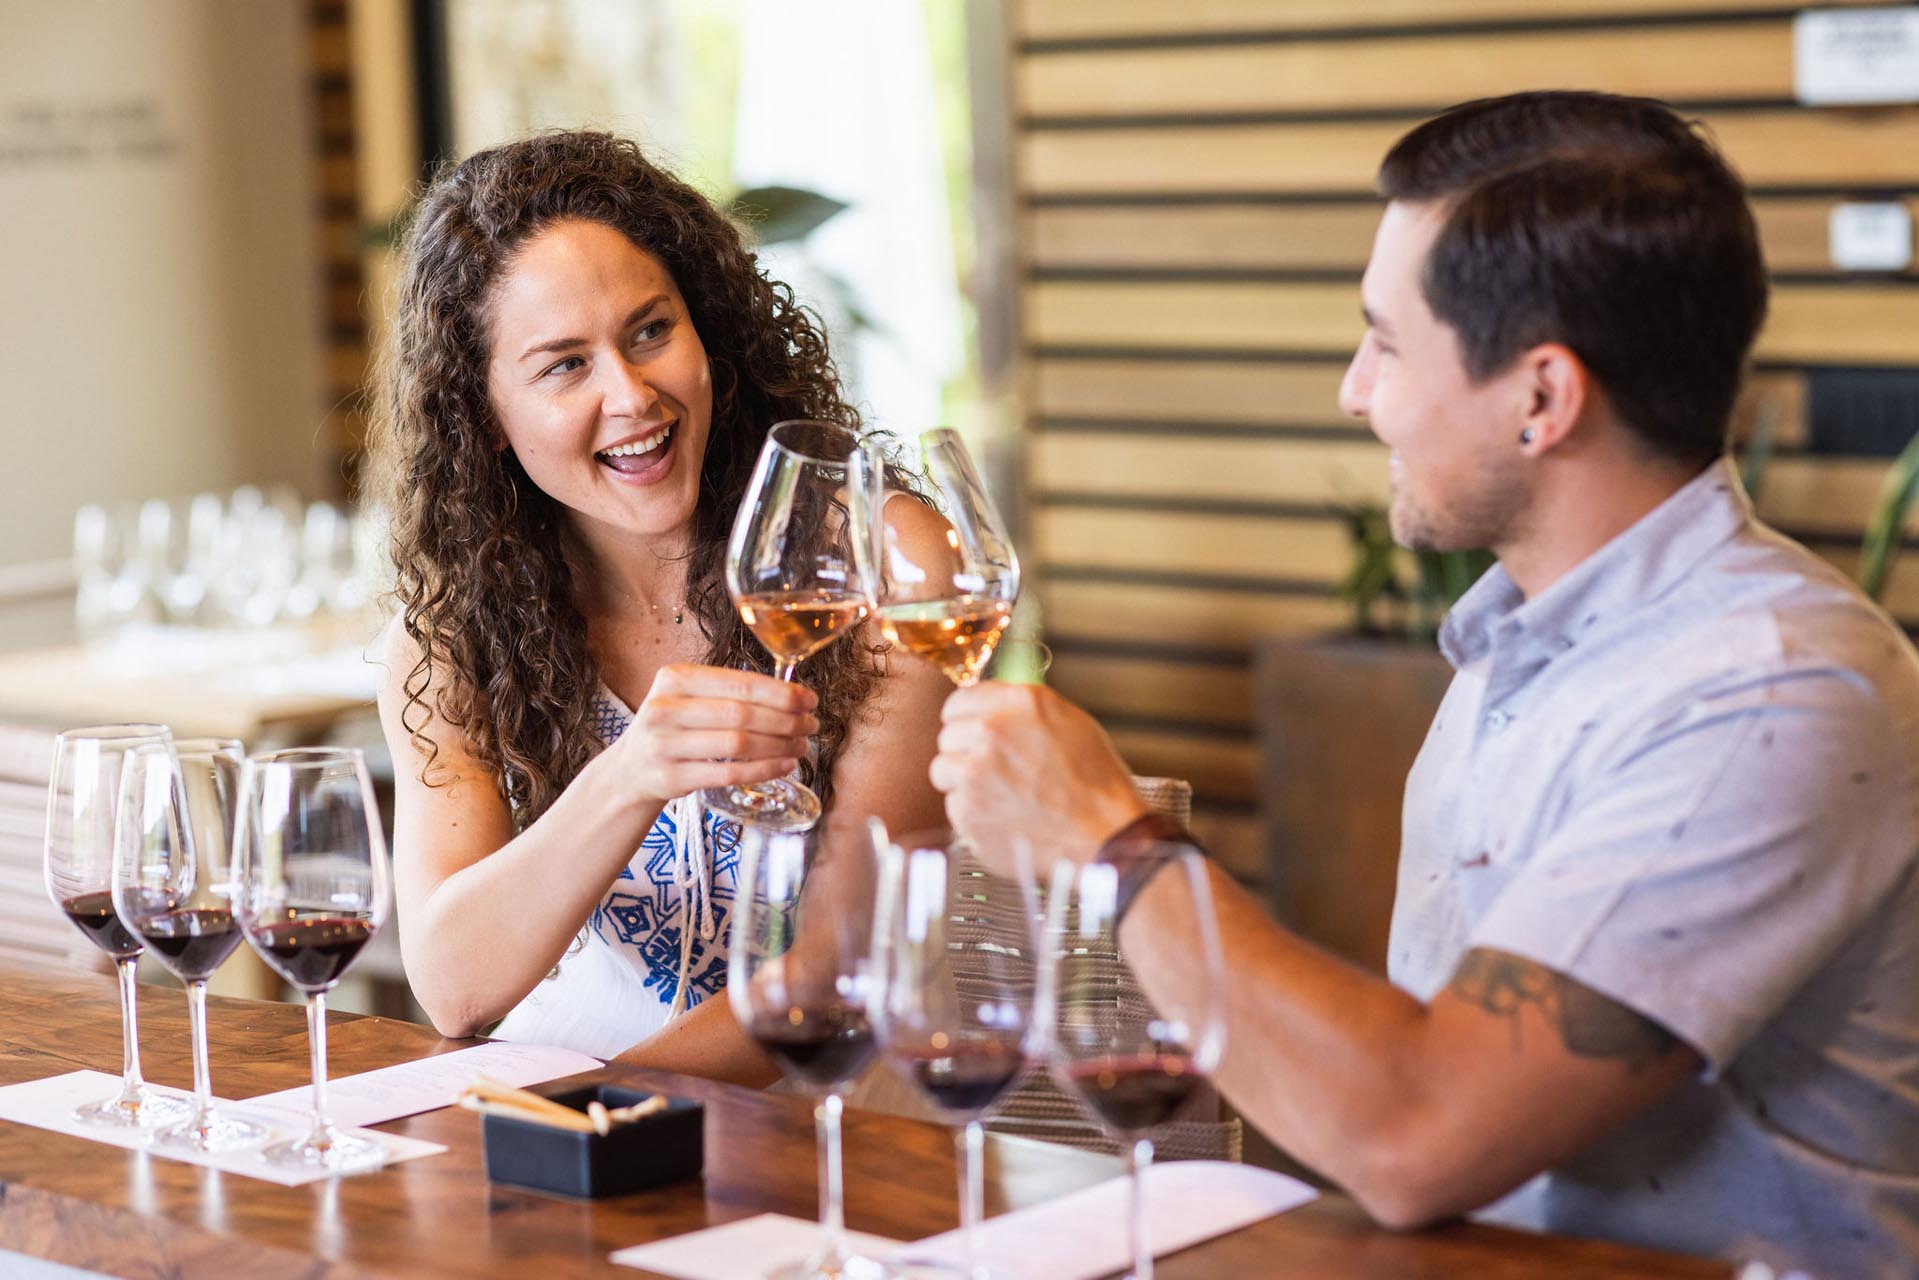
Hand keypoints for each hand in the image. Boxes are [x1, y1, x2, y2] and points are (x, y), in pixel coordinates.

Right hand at [614, 664, 817, 806]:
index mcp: (675, 678)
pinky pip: (728, 773)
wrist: (629, 770)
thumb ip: (729, 692)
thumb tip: (792, 696)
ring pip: (737, 744)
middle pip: (741, 714)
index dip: (780, 692)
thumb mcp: (688, 698)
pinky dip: (763, 770)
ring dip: (778, 746)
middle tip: (810, 725)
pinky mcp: (669, 778)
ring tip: (800, 746)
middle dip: (785, 720)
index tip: (809, 699)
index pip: (740, 683)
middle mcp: (665, 708)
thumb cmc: (673, 728)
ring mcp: (664, 744)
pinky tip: (783, 766)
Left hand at [929, 683, 1149, 869]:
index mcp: (1020, 703)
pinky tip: (1003, 817)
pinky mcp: (967, 812)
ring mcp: (974, 773)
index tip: (969, 729)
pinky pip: (953, 806)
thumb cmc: (1096, 784)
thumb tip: (994, 706)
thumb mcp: (1071, 723)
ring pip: (943, 770)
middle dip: (965, 751)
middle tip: (991, 769)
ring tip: (997, 795)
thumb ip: (1025, 709)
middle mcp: (992, 731)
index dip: (965, 717)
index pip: (960, 699)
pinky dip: (972, 814)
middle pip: (947, 734)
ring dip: (962, 782)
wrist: (1104, 836)